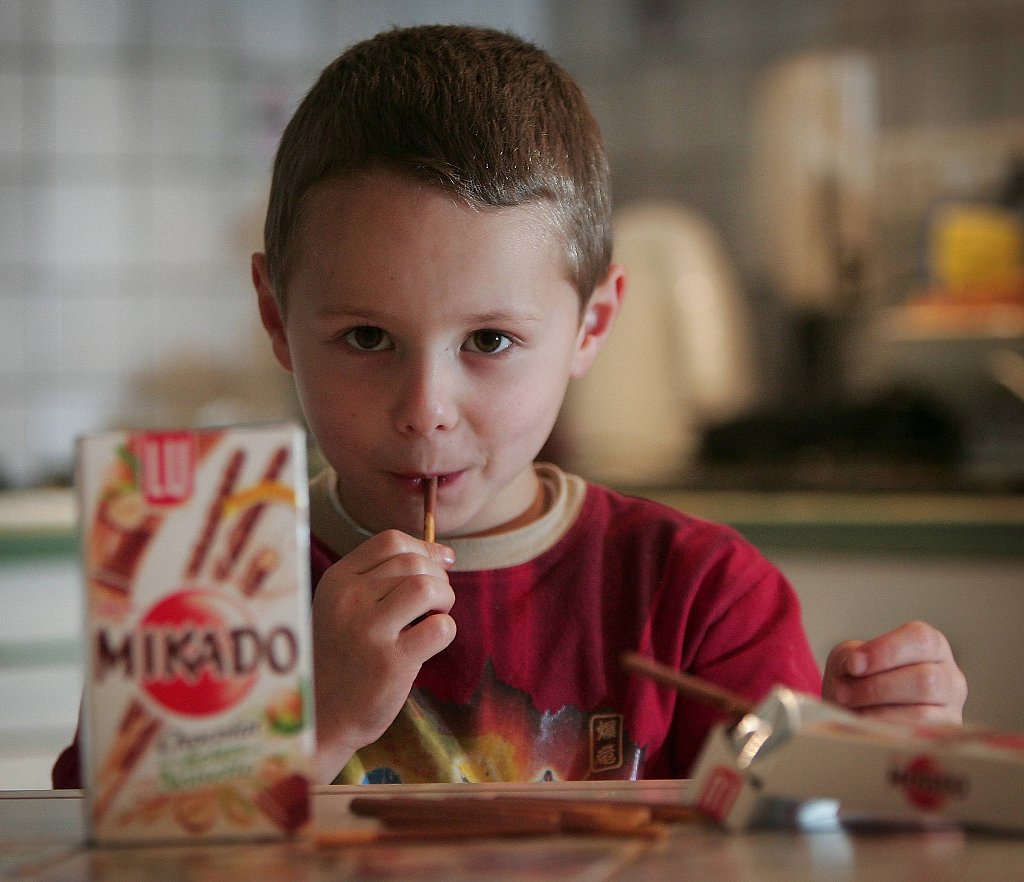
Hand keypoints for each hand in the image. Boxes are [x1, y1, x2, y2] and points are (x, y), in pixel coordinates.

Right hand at [310, 529, 456, 780]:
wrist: (322, 715)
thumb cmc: (343, 655)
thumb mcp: (345, 607)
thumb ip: (385, 577)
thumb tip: (446, 554)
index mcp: (337, 581)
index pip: (390, 540)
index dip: (424, 548)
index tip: (441, 564)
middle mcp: (349, 600)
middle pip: (413, 562)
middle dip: (438, 577)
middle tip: (436, 602)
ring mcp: (368, 631)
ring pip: (427, 588)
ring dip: (444, 599)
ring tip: (434, 617)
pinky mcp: (390, 663)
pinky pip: (439, 628)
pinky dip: (445, 630)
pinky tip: (430, 641)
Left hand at [822, 620, 966, 725]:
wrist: (856, 713)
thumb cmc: (859, 680)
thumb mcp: (851, 658)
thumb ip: (851, 655)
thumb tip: (855, 664)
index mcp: (930, 646)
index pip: (921, 639)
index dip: (885, 651)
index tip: (853, 665)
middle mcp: (949, 676)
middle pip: (924, 679)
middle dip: (876, 688)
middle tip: (843, 693)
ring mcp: (951, 710)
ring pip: (922, 713)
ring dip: (878, 712)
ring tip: (849, 710)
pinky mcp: (942, 739)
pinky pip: (916, 738)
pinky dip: (885, 731)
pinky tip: (864, 725)